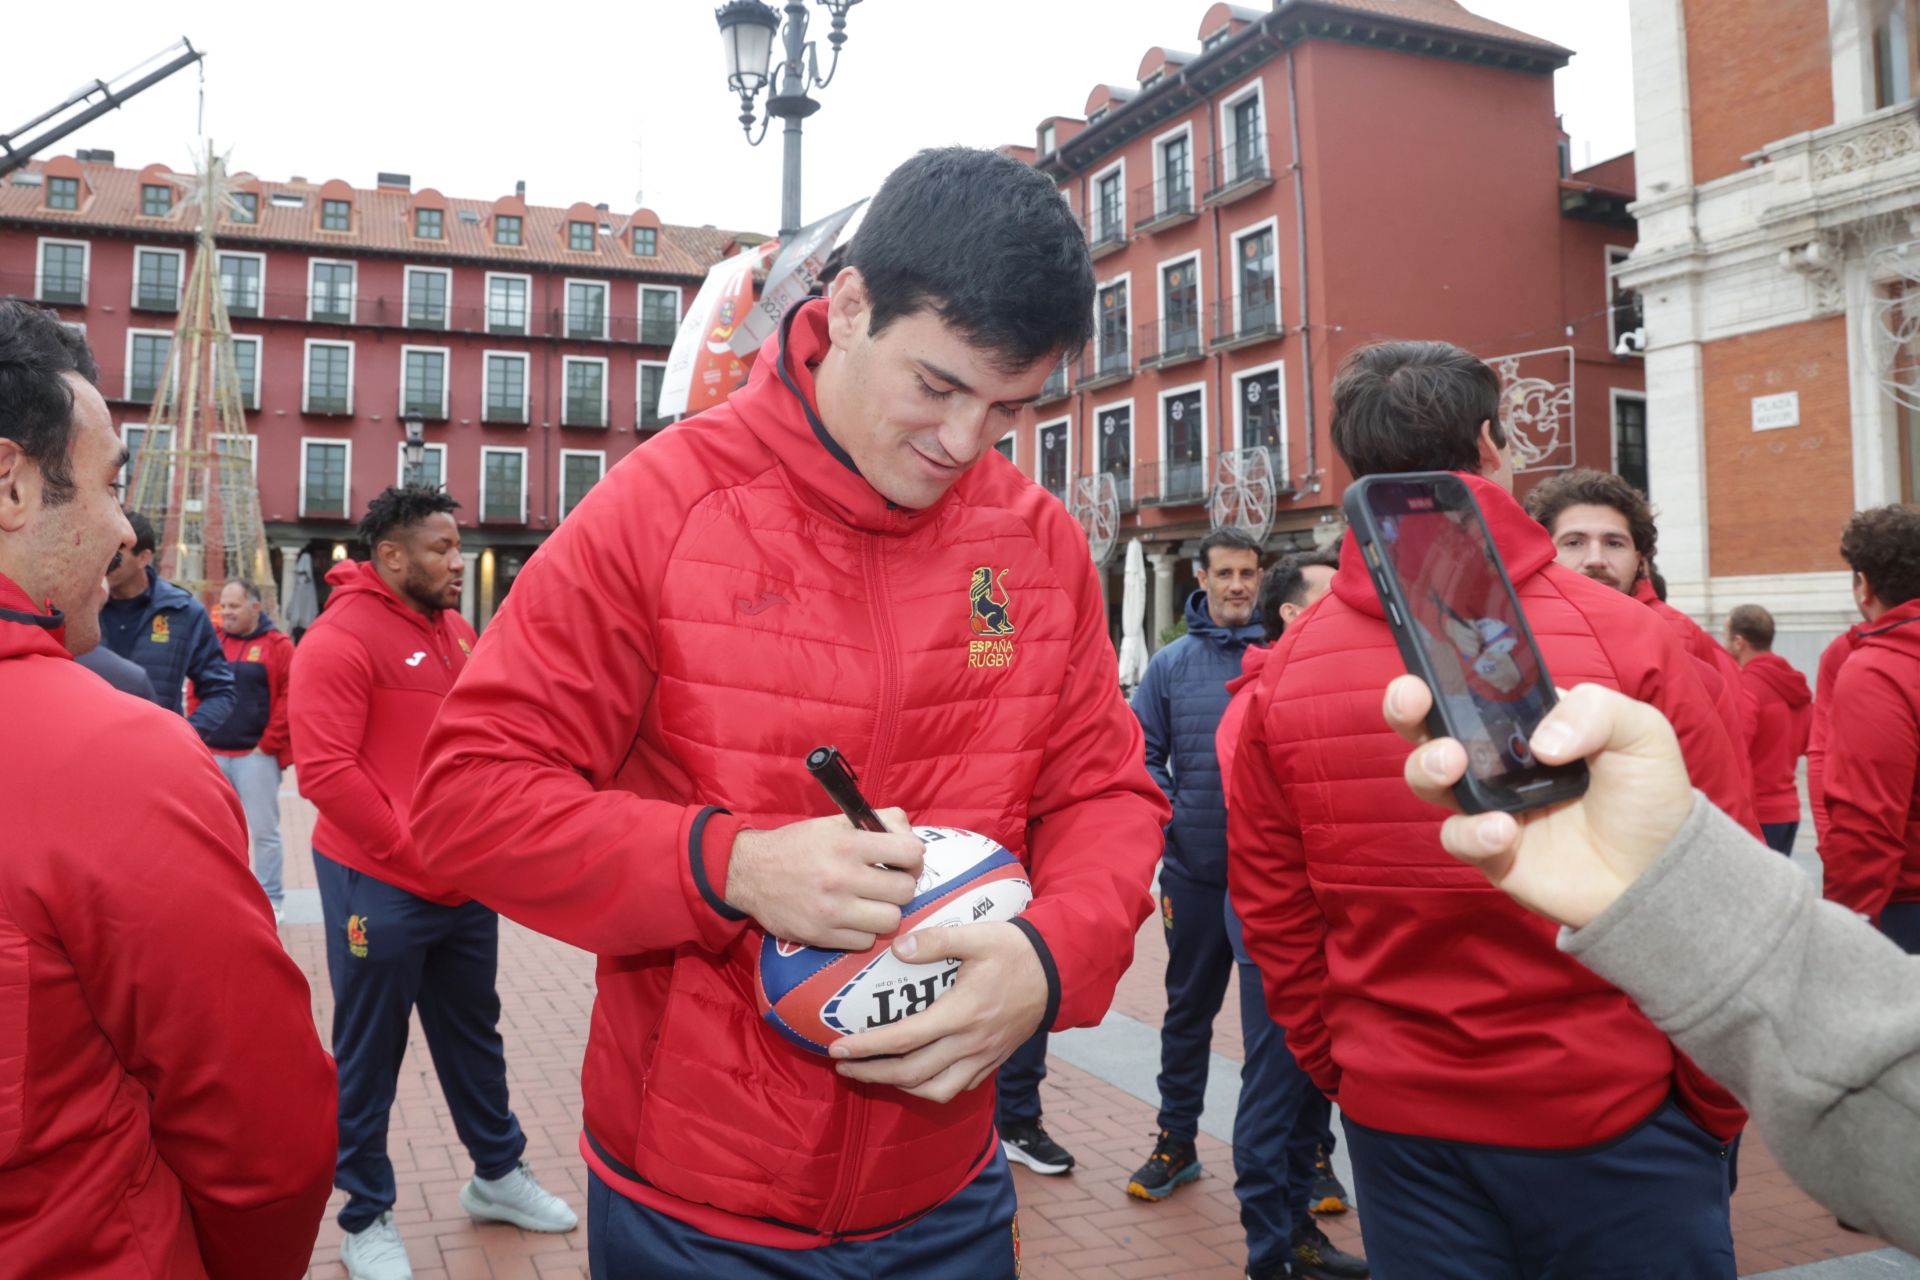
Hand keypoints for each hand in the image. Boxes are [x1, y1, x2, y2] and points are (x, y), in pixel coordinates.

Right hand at [724, 809, 924, 950]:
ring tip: (871, 902)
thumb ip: (876, 824)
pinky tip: (851, 918)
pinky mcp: (820, 936)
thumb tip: (913, 840)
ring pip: (891, 920)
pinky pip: (865, 941)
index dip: (913, 856)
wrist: (750, 873)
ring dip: (885, 912)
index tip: (904, 859)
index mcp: (847, 844)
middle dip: (901, 885)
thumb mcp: (834, 822)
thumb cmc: (797, 845)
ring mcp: (831, 910)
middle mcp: (841, 877)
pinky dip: (863, 931)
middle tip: (888, 882)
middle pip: (905, 891)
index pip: (909, 852)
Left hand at [829, 921, 1047, 1102]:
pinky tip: (915, 1076)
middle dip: (872, 1073)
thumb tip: (897, 947)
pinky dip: (930, 1088)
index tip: (838, 1047)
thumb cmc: (1015, 951)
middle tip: (843, 1065)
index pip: (904, 1039)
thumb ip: (936, 941)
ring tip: (874, 1073)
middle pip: (912, 1073)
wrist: (1058, 971)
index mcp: (962, 1014)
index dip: (867, 1047)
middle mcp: (971, 1043)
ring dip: (900, 1086)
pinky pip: (957, 1088)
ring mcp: (983, 1057)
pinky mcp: (993, 1062)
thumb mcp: (977, 936)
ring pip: (935, 1090)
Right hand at [1381, 676, 1693, 927]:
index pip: (1471, 686)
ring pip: (1427, 778)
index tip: (1427, 662)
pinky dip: (1471, 832)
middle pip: (1427, 726)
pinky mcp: (1489, 851)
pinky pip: (1457, 837)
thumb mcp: (1640, 732)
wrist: (1659, 875)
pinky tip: (1504, 831)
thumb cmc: (1647, 796)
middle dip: (1404, 706)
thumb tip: (1541, 742)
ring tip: (1453, 763)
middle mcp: (1494, 759)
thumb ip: (1596, 712)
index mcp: (1523, 721)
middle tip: (1414, 699)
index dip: (1440, 670)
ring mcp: (1487, 804)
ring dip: (1427, 765)